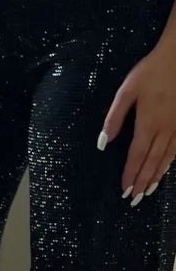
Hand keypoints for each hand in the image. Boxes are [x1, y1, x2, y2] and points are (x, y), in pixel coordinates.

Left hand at [101, 34, 175, 203]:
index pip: (136, 155)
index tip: (123, 189)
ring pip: (167, 158)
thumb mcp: (127, 90)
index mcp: (148, 122)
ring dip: (157, 176)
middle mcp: (165, 129)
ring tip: (148, 191)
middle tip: (134, 199)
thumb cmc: (151, 71)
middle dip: (142, 182)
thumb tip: (102, 143)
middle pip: (152, 161)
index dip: (130, 174)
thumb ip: (114, 117)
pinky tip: (166, 169)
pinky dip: (170, 162)